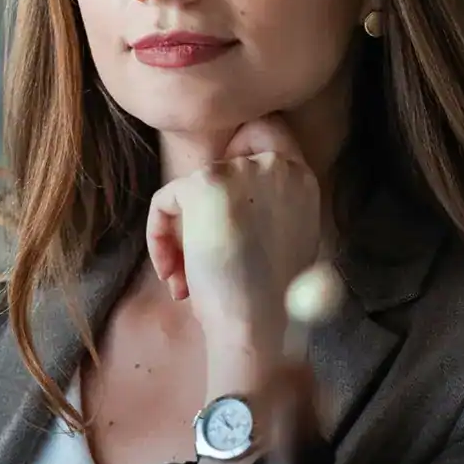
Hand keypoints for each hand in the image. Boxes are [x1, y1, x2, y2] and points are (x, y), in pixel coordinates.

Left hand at [144, 115, 326, 384]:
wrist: (259, 330)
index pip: (268, 133)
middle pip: (223, 154)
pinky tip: (174, 277)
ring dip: (180, 235)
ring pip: (190, 188)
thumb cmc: (271, 303)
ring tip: (186, 280)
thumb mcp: (286, 240)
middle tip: (199, 248)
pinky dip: (160, 238)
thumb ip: (267, 206)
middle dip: (204, 200)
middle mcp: (277, 166)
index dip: (239, 157)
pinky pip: (165, 202)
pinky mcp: (206, 185)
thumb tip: (227, 201)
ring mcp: (241, 171)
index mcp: (303, 179)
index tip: (224, 208)